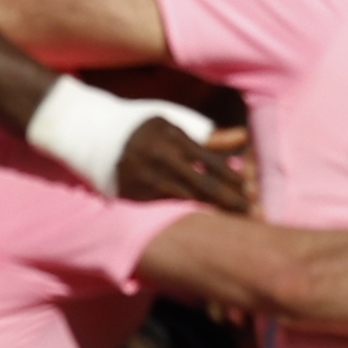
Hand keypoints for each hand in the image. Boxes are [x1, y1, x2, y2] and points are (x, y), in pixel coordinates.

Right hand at [118, 118, 253, 210]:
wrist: (93, 133)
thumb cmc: (143, 128)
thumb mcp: (174, 124)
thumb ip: (208, 135)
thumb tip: (244, 137)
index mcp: (173, 136)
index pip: (212, 162)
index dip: (234, 179)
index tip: (253, 192)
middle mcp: (159, 157)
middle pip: (203, 185)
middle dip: (230, 201)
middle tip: (254, 215)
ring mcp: (145, 177)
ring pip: (185, 200)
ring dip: (211, 211)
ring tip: (234, 223)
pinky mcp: (133, 194)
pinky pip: (164, 208)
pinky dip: (185, 215)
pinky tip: (202, 223)